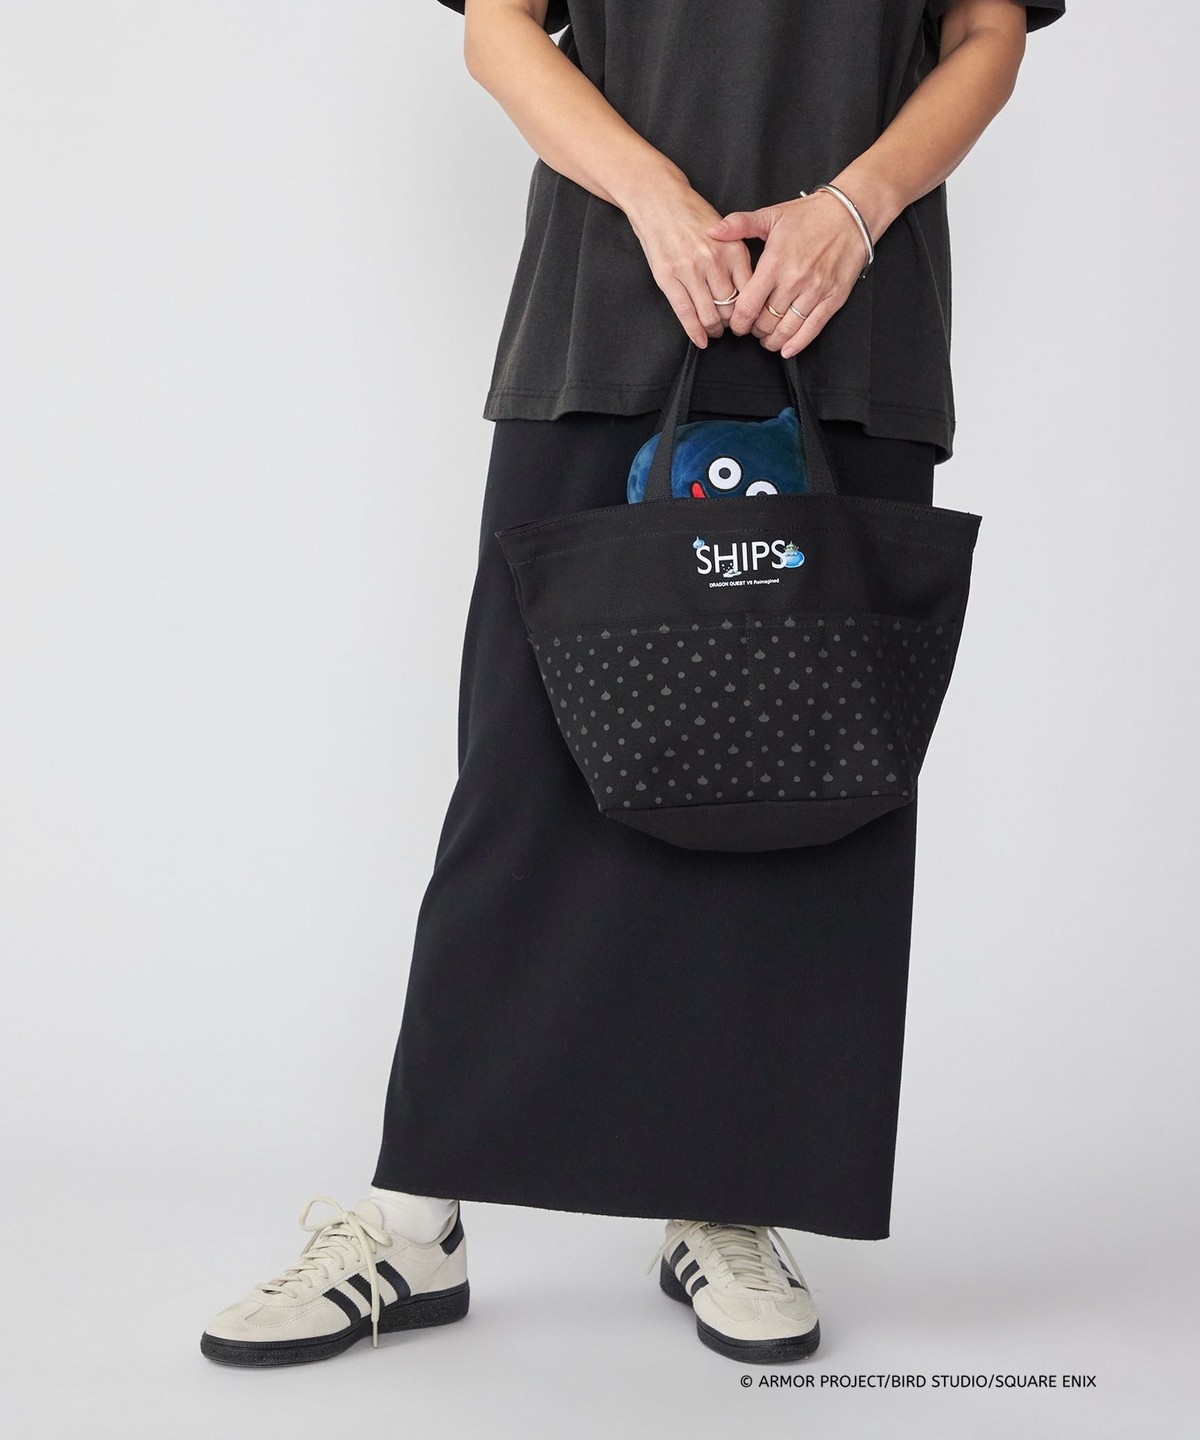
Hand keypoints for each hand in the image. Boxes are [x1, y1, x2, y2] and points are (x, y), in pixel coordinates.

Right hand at [623, 174, 753, 347]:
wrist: (659, 199)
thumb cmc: (692, 215)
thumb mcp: (726, 232)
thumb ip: (736, 259)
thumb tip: (747, 292)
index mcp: (733, 249)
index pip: (750, 292)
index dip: (750, 311)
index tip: (748, 319)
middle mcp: (714, 261)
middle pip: (731, 308)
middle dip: (732, 324)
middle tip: (730, 328)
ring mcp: (690, 270)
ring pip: (710, 315)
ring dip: (714, 329)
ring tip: (714, 331)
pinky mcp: (668, 278)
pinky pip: (686, 314)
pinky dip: (694, 332)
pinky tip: (700, 340)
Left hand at [707, 191, 869, 357]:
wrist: (850, 214)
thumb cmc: (809, 215)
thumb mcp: (771, 215)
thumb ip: (739, 224)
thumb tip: (712, 231)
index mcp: (775, 262)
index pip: (748, 305)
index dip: (738, 321)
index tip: (736, 323)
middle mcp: (794, 280)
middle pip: (765, 321)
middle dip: (754, 331)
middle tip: (752, 329)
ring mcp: (815, 291)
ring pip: (786, 329)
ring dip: (772, 340)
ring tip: (766, 338)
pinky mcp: (833, 298)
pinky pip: (812, 329)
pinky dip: (797, 344)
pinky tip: (786, 349)